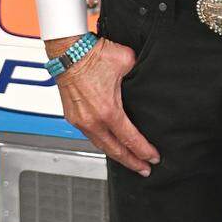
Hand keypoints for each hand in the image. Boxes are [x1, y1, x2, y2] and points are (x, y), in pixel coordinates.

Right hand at [51, 36, 160, 177]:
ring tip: (128, 159)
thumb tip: (144, 75)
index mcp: (108, 111)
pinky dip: (102, 142)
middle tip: (144, 169)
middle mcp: (93, 121)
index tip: (154, 158)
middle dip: (132, 162)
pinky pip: (90, 135)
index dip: (144, 151)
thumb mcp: (126, 61)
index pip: (130, 139)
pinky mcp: (72, 117)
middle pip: (115, 151)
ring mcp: (81, 121)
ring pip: (101, 145)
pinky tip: (109, 142)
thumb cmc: (93, 54)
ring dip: (115, 154)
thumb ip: (138, 73)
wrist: (68, 51)